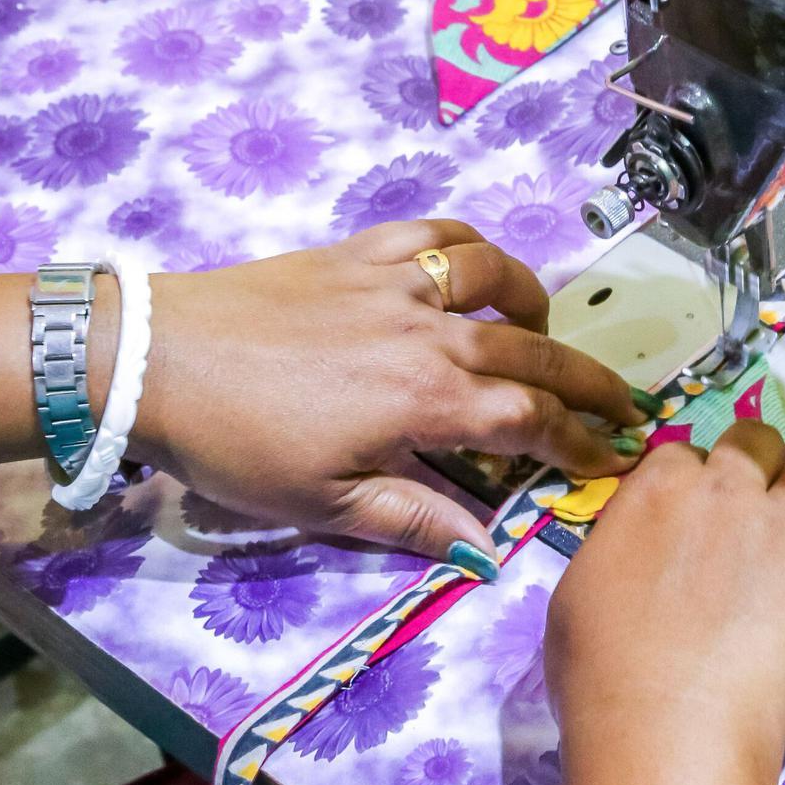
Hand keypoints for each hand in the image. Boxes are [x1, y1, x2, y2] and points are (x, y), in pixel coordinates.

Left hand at [132, 221, 646, 560]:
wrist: (156, 360)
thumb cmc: (237, 445)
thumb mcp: (323, 505)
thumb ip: (414, 520)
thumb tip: (488, 550)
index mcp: (426, 402)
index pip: (531, 424)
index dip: (580, 446)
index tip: (613, 462)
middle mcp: (428, 334)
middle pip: (535, 355)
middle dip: (591, 384)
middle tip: (628, 406)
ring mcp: (395, 283)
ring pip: (496, 279)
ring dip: (538, 306)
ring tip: (548, 332)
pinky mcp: (358, 252)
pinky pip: (436, 234)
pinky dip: (472, 248)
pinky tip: (477, 270)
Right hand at [545, 418, 784, 777]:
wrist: (668, 724)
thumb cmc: (600, 670)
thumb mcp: (580, 589)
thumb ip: (622, 547)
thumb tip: (642, 551)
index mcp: (660, 489)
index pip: (684, 453)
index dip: (692, 483)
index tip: (694, 518)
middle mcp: (729, 492)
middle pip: (758, 444)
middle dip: (758, 467)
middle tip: (753, 516)